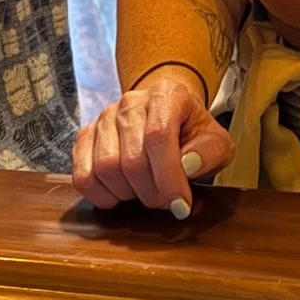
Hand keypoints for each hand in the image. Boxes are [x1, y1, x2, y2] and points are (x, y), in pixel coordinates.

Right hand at [72, 68, 234, 217]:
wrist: (167, 111)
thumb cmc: (191, 130)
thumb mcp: (216, 140)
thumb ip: (210, 152)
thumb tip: (188, 165)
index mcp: (166, 95)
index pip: (159, 137)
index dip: (169, 177)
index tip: (181, 204)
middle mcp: (130, 103)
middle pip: (131, 159)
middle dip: (152, 193)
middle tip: (166, 201)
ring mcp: (104, 119)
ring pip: (105, 168)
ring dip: (128, 194)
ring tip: (146, 192)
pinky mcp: (86, 137)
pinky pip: (83, 176)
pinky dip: (101, 195)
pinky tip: (121, 195)